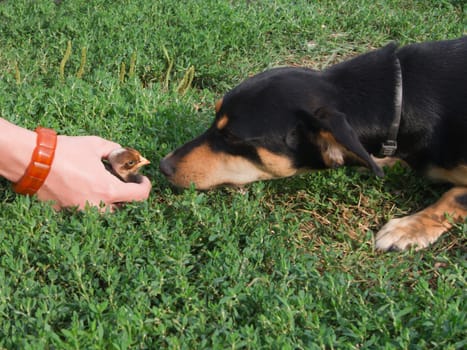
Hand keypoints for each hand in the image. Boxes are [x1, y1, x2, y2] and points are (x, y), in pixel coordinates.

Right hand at [37, 135, 151, 209]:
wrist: (33, 161)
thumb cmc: (66, 151)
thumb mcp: (96, 145)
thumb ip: (115, 150)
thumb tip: (124, 153)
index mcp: (109, 190)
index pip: (140, 196)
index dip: (145, 186)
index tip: (141, 178)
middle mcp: (98, 207)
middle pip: (125, 207)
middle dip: (128, 195)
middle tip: (124, 181)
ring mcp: (82, 213)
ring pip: (106, 213)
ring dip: (111, 201)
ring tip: (105, 185)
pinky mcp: (68, 213)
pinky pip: (87, 212)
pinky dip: (91, 203)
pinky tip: (86, 188)